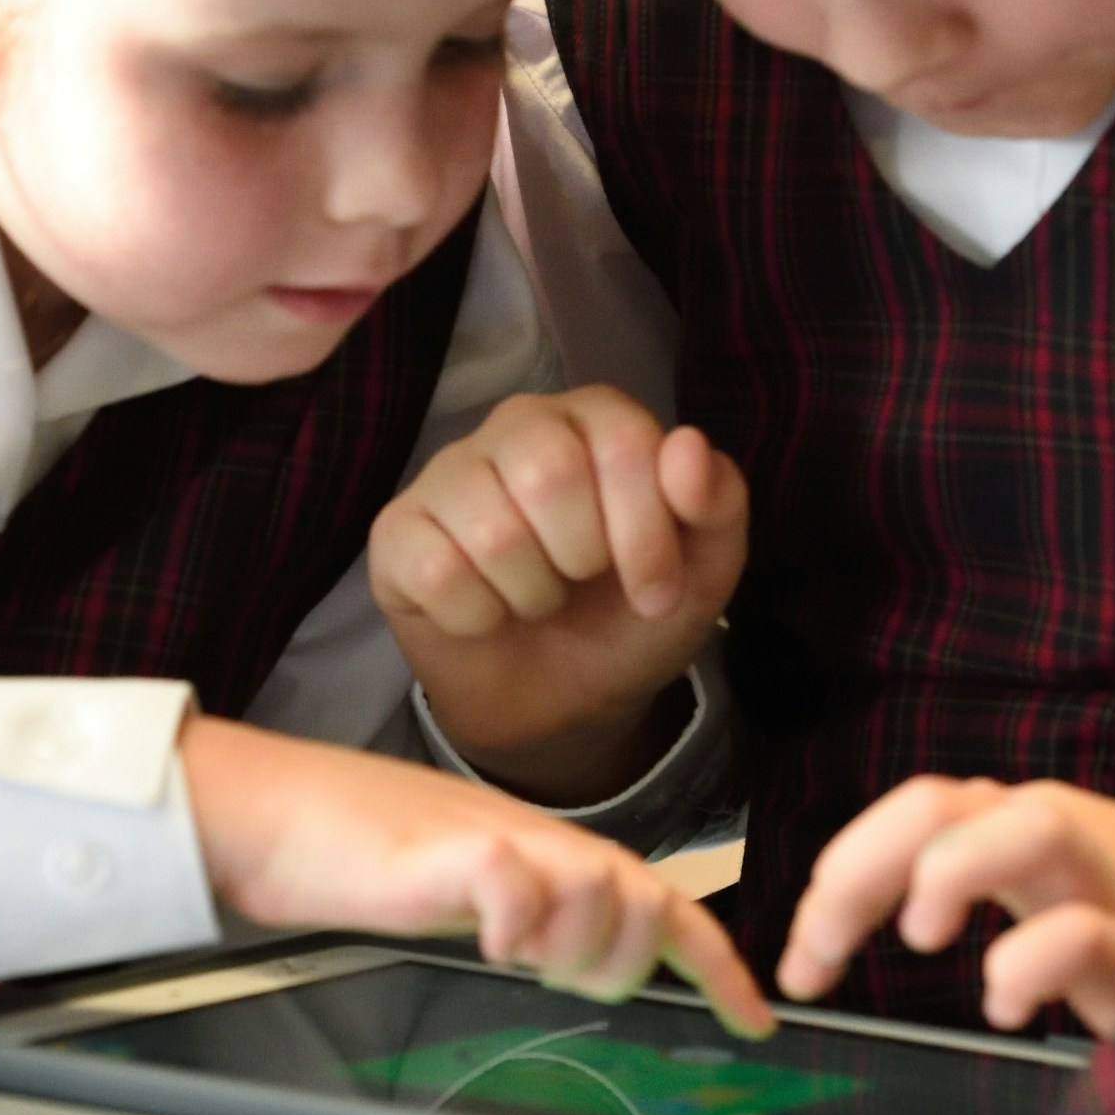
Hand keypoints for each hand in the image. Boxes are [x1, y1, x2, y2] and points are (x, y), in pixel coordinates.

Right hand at [182, 714, 773, 1036]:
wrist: (271, 810)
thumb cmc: (356, 851)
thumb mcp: (465, 890)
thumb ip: (528, 913)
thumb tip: (578, 957)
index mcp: (550, 851)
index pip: (662, 903)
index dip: (716, 964)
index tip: (755, 1018)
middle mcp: (538, 839)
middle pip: (645, 902)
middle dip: (622, 961)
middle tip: (553, 971)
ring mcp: (493, 840)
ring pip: (601, 889)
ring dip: (572, 943)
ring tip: (511, 947)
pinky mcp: (442, 853)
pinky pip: (515, 880)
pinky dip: (516, 918)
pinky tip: (487, 937)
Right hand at [368, 388, 746, 797]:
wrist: (560, 697)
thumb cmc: (628, 616)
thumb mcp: (702, 572)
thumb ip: (718, 503)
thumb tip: (685, 446)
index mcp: (596, 417)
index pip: (623, 444)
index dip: (646, 534)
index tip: (654, 592)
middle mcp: (517, 425)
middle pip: (550, 473)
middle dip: (582, 558)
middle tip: (582, 584)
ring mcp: (447, 474)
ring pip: (492, 530)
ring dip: (531, 595)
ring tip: (535, 598)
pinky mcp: (396, 531)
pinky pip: (437, 573)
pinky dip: (476, 617)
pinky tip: (484, 613)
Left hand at [776, 776, 1114, 1034]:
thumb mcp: (1069, 903)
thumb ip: (991, 892)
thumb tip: (867, 928)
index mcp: (1035, 829)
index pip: (914, 810)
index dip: (838, 876)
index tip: (798, 964)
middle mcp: (1071, 838)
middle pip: (941, 801)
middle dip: (857, 873)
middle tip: (819, 955)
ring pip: (1025, 824)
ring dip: (951, 872)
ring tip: (924, 938)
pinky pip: (1087, 930)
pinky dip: (1029, 961)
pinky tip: (1002, 1002)